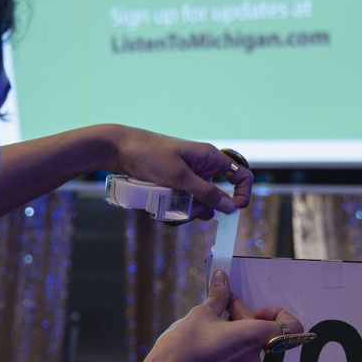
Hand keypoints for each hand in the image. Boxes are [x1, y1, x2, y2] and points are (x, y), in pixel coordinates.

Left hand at [109, 126, 252, 218]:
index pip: (240, 176)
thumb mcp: (180, 177)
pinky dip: (174, 209)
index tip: (233, 210)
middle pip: (216, 196)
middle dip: (203, 209)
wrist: (119, 148)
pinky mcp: (174, 184)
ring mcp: (188, 177)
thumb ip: (206, 193)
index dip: (242, 194)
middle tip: (187, 212)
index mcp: (210, 158)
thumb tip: (231, 207)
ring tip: (167, 209)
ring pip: (197, 203)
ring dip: (186, 211)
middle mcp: (202, 167)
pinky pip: (182, 202)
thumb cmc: (150, 155)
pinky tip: (159, 209)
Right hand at [135, 271, 300, 361]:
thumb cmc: (183, 343)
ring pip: (246, 355)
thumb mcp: (201, 313)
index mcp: (252, 337)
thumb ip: (219, 296)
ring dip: (234, 343)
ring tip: (208, 338)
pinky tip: (205, 357)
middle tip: (219, 316)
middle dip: (243, 324)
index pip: (289, 327)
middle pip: (259, 337)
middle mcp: (254, 360)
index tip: (255, 312)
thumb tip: (223, 277)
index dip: (277, 315)